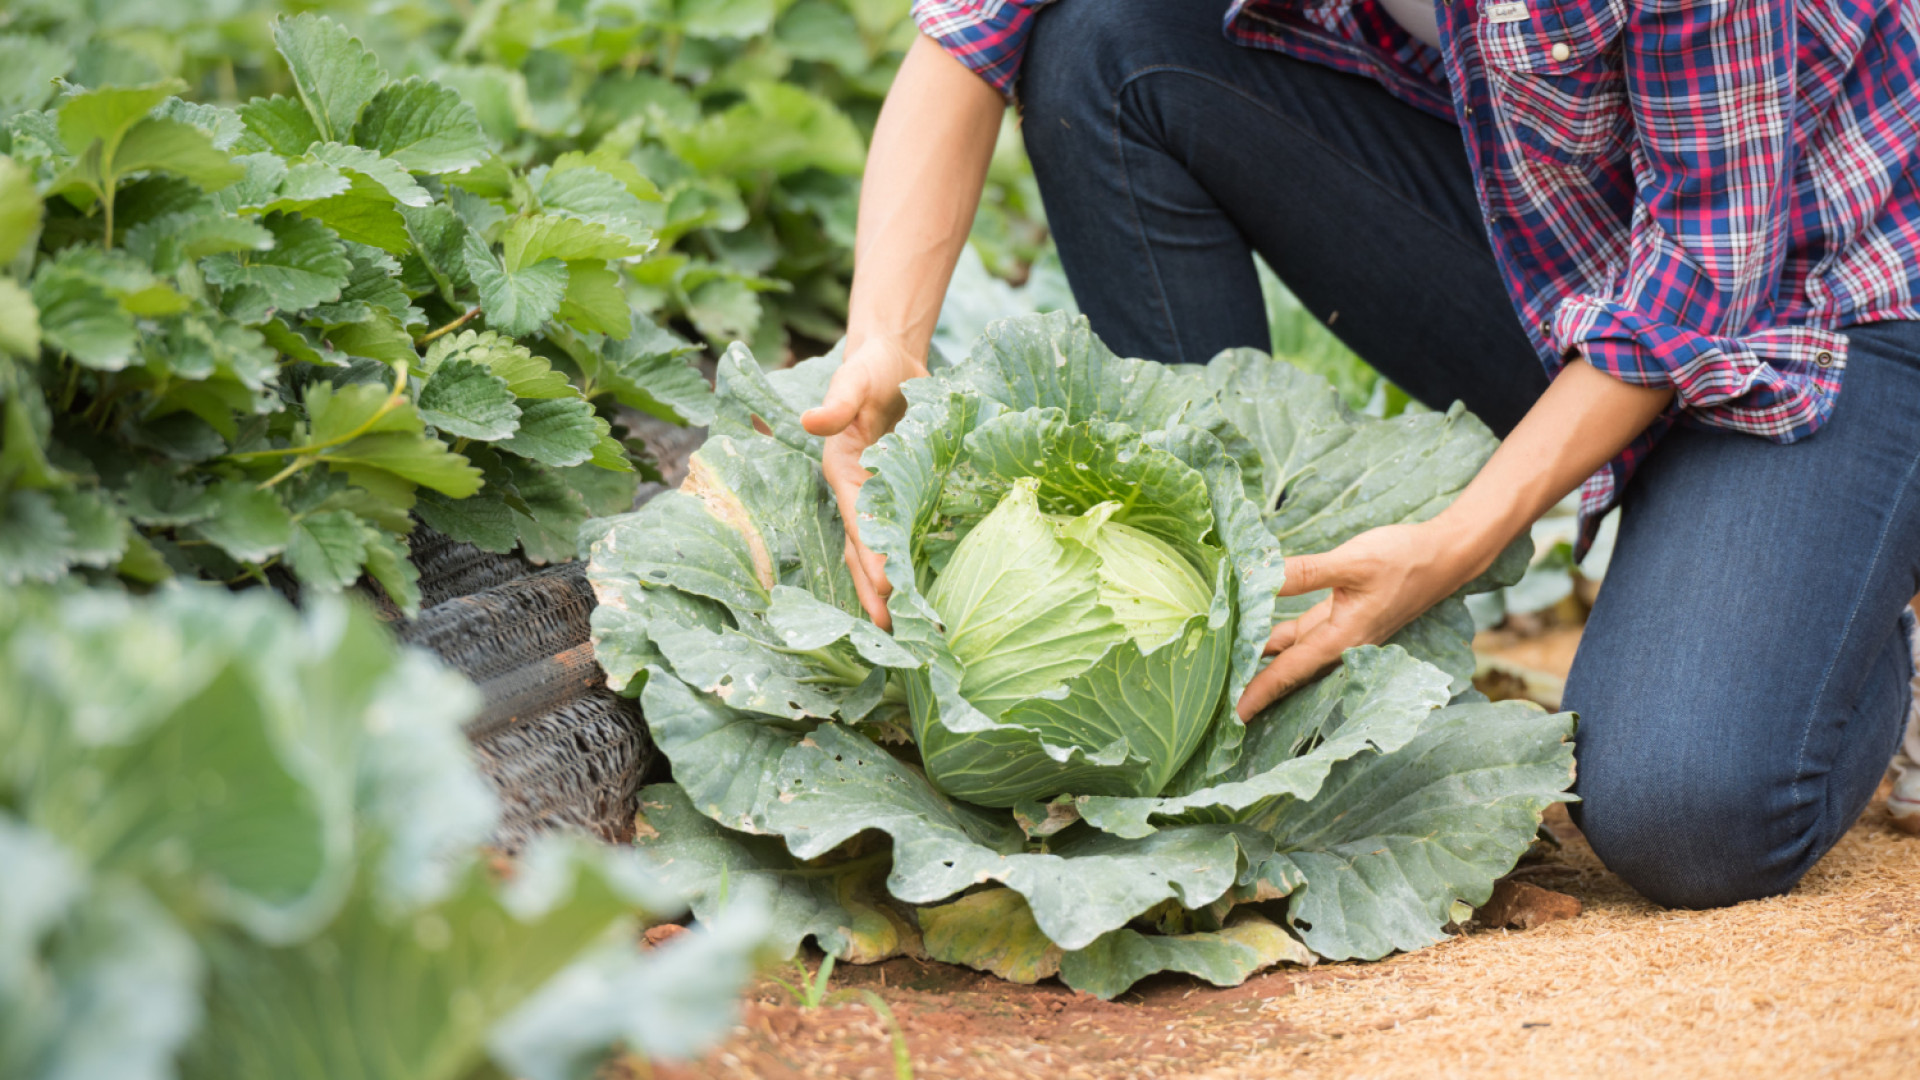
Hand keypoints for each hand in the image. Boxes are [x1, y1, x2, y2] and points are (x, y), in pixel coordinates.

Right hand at [800, 336, 927, 628]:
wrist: (892, 359)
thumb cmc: (870, 368)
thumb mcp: (853, 378)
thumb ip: (837, 403)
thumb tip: (810, 421)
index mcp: (844, 471)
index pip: (860, 522)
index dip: (871, 556)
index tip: (885, 589)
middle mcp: (859, 490)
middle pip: (864, 548)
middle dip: (874, 588)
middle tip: (890, 630)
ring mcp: (881, 494)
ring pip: (881, 548)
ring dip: (888, 585)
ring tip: (902, 626)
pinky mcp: (904, 490)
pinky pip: (904, 530)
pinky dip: (911, 558)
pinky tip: (926, 586)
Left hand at [1236, 521, 1485, 720]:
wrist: (1445, 555)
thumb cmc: (1404, 559)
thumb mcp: (1351, 562)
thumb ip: (1304, 572)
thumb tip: (1259, 577)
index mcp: (1344, 639)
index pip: (1290, 672)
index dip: (1259, 692)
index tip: (1232, 715)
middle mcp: (1341, 644)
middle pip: (1288, 672)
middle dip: (1254, 686)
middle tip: (1216, 703)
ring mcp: (1340, 632)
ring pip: (1292, 653)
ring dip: (1262, 661)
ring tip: (1223, 670)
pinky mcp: (1340, 616)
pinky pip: (1300, 634)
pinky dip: (1276, 637)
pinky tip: (1251, 634)